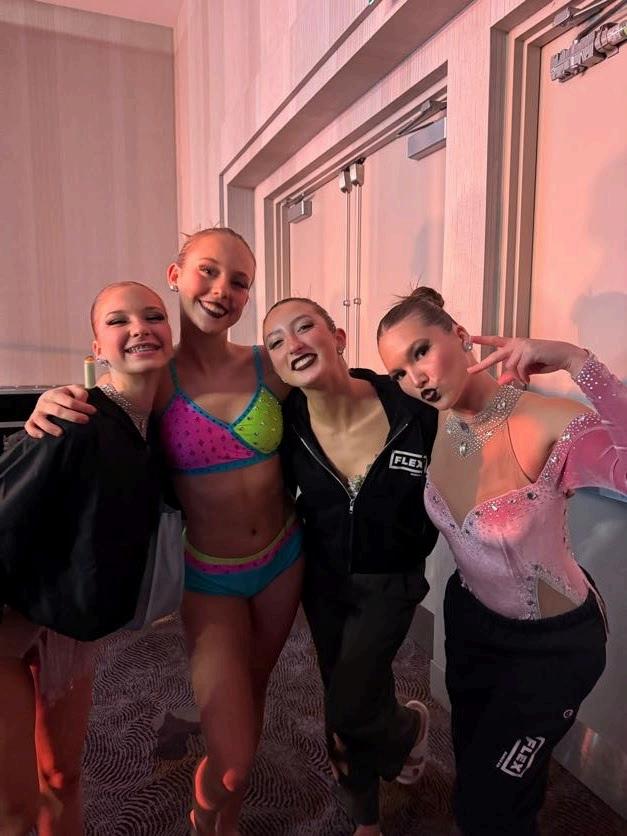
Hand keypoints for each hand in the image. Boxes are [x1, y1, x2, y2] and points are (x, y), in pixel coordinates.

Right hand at [24, 385, 96, 438]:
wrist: (48, 399)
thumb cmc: (63, 397)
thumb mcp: (72, 390)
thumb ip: (80, 393)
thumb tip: (82, 401)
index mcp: (55, 394)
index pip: (69, 401)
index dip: (82, 407)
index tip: (93, 411)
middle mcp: (44, 402)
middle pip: (58, 410)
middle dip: (73, 416)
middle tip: (85, 421)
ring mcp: (37, 412)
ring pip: (41, 420)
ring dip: (51, 427)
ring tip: (62, 433)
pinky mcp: (32, 421)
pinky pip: (29, 427)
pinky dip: (34, 432)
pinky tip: (43, 436)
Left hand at [467, 336, 588, 384]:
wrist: (565, 356)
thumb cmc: (546, 361)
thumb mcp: (527, 370)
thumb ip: (514, 373)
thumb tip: (501, 381)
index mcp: (515, 344)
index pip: (496, 340)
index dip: (483, 339)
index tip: (471, 338)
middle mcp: (517, 343)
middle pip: (495, 356)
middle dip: (482, 365)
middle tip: (469, 372)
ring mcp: (523, 346)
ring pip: (510, 367)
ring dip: (517, 377)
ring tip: (526, 380)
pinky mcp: (529, 351)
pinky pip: (520, 369)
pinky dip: (523, 377)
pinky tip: (529, 380)